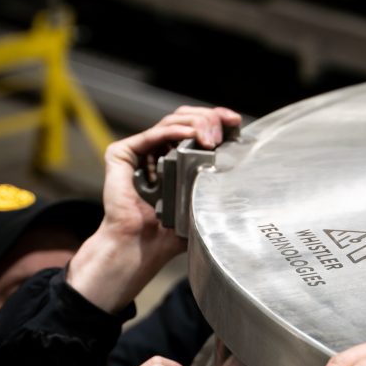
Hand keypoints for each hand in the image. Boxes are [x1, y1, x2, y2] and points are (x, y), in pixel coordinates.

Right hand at [68, 105, 241, 311]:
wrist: (141, 247)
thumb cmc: (168, 232)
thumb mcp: (203, 203)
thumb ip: (217, 185)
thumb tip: (243, 169)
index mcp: (175, 158)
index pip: (196, 128)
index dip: (215, 119)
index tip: (234, 122)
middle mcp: (157, 151)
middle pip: (185, 119)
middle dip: (208, 118)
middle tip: (221, 132)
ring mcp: (139, 151)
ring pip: (171, 121)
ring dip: (195, 124)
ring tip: (209, 137)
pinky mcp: (121, 153)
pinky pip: (152, 135)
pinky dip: (173, 131)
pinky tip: (190, 134)